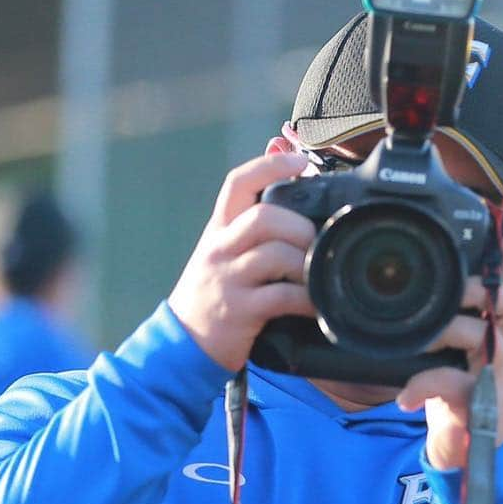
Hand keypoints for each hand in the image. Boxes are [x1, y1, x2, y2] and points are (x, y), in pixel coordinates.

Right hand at [167, 152, 316, 371]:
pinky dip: (307, 299)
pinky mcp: (239, 311)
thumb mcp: (224, 251)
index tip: (301, 160)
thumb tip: (280, 175)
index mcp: (219, 229)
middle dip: (300, 226)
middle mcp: (220, 249)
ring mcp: (228, 280)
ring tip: (320, 274)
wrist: (182, 342)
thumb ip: (250, 221)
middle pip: (264, 217)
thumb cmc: (215, 292)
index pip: (238, 183)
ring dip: (307, 262)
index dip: (270, 166)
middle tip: (316, 242)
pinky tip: (316, 304)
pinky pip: (281, 297)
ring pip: (275, 254)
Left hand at [397, 228, 502, 470]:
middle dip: (485, 290)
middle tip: (456, 287)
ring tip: (423, 337)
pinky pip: (455, 385)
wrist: (464, 447)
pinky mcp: (483, 405)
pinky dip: (425, 385)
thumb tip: (435, 278)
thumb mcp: (459, 348)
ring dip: (451, 331)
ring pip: (488, 341)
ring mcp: (500, 377)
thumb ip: (455, 315)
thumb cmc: (460, 389)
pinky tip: (406, 394)